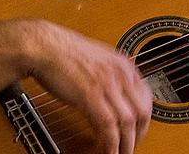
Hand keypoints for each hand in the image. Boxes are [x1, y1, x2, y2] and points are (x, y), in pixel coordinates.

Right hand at [22, 20, 151, 153]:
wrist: (43, 45)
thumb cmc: (63, 52)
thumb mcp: (97, 59)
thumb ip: (110, 75)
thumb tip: (115, 97)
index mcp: (123, 64)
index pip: (146, 97)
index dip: (144, 119)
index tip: (138, 130)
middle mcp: (120, 73)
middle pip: (143, 111)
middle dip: (139, 134)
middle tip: (131, 146)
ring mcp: (107, 84)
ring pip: (128, 122)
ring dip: (127, 144)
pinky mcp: (90, 95)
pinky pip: (108, 126)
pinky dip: (111, 143)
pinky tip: (108, 150)